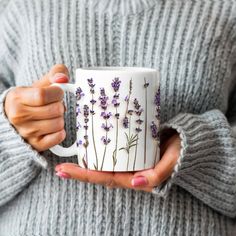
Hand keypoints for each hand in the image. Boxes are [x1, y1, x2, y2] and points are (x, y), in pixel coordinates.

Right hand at [4, 64, 68, 151]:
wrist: (17, 120)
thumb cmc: (31, 100)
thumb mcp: (39, 85)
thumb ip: (54, 75)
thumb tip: (63, 78)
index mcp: (17, 98)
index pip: (43, 95)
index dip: (57, 92)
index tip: (57, 92)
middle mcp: (19, 117)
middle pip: (55, 110)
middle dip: (60, 105)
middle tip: (53, 105)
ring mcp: (27, 133)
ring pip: (59, 124)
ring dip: (60, 119)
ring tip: (52, 116)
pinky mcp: (36, 144)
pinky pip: (59, 137)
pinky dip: (60, 132)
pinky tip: (52, 127)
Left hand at [55, 131, 180, 191]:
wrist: (186, 140)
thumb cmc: (179, 152)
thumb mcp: (171, 163)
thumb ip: (157, 175)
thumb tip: (136, 183)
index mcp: (136, 177)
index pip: (106, 179)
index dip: (85, 176)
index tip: (65, 171)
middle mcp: (129, 171)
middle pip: (100, 173)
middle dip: (80, 171)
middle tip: (60, 167)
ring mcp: (128, 160)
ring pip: (104, 162)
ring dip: (87, 160)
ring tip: (69, 155)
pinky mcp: (130, 149)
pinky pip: (111, 151)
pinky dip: (99, 149)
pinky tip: (89, 142)